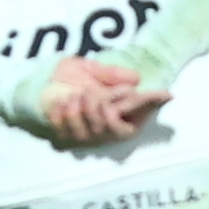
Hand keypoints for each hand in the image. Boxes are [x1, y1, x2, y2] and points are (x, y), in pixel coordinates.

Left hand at [39, 56, 169, 146]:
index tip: (168, 94)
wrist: (41, 87)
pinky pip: (70, 127)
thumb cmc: (71, 80)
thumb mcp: (92, 69)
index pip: (142, 108)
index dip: (154, 102)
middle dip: (103, 107)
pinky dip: (64, 111)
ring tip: (74, 96)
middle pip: (118, 130)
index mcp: (120, 109)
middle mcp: (109, 127)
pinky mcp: (68, 139)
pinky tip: (61, 104)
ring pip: (94, 127)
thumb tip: (137, 79)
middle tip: (89, 92)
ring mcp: (90, 136)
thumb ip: (112, 74)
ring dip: (81, 106)